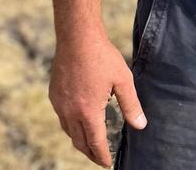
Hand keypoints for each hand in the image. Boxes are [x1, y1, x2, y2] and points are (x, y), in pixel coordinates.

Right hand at [49, 31, 146, 166]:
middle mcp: (70, 112)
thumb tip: (140, 125)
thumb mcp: (123, 80)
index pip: (95, 143)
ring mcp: (60, 104)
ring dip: (80, 141)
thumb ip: (131, 105)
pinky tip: (78, 121)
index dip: (102, 156)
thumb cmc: (102, 56)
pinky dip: (71, 126)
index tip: (107, 164)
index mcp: (89, 111)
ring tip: (90, 143)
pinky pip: (62, 118)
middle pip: (80, 142)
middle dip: (90, 153)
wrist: (77, 37)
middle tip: (99, 158)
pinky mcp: (54, 95)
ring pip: (69, 132)